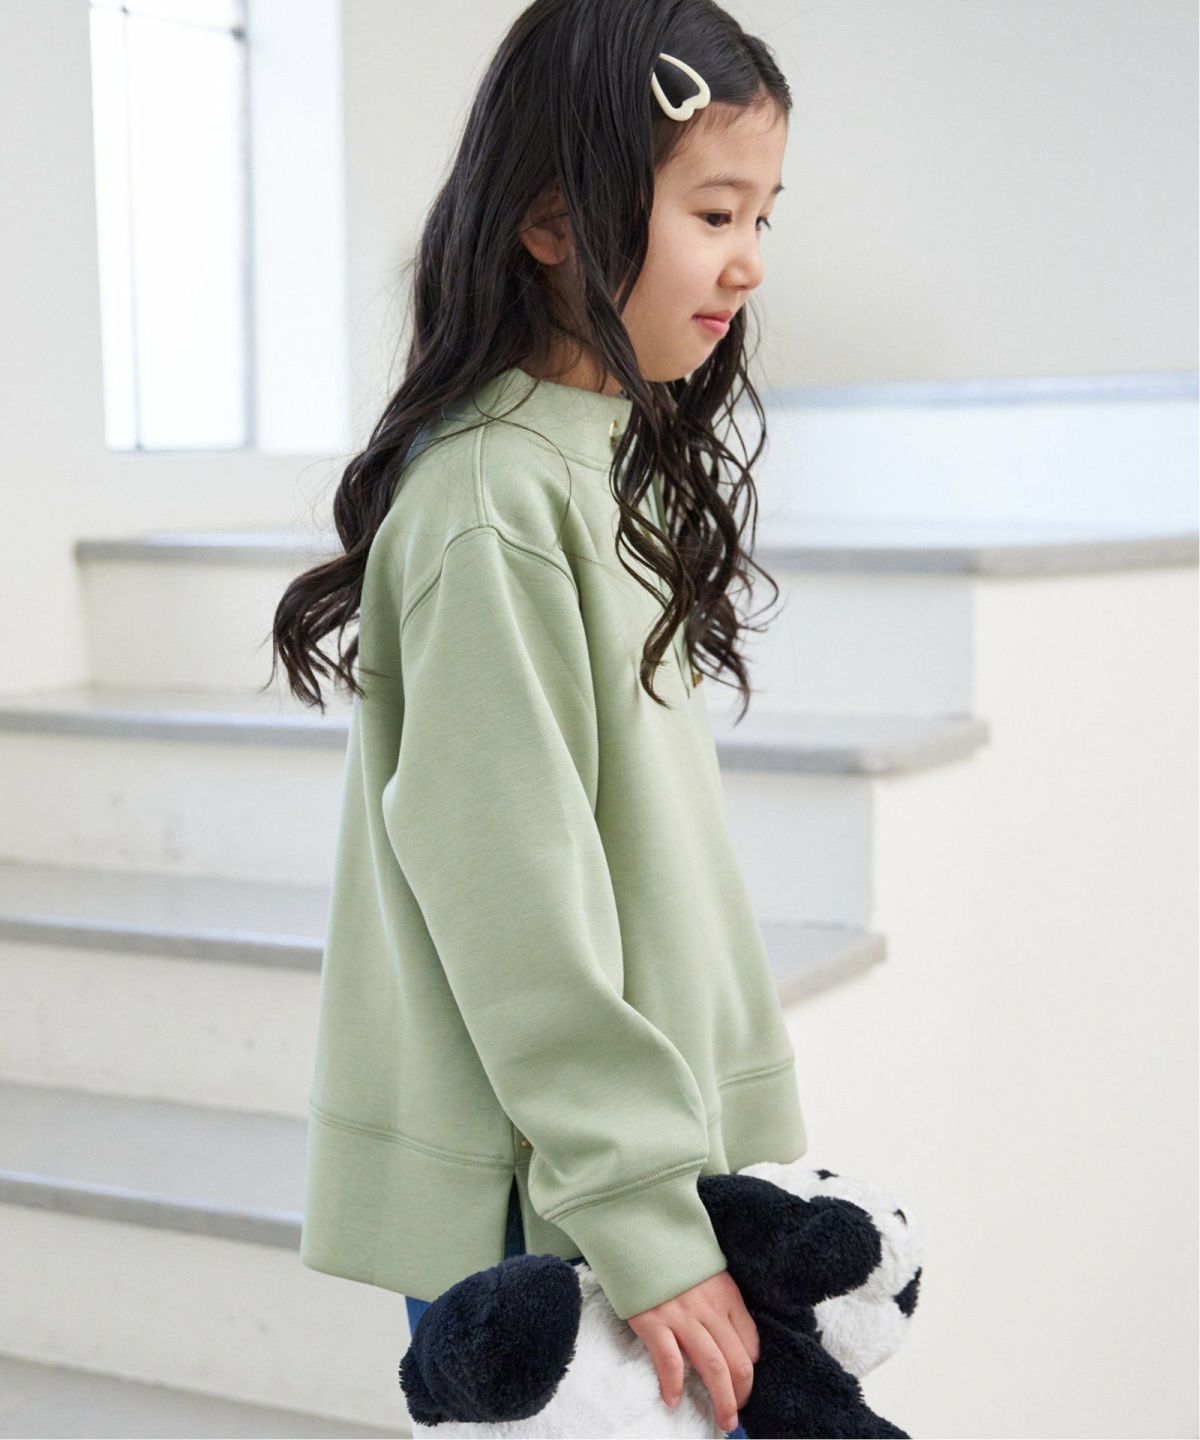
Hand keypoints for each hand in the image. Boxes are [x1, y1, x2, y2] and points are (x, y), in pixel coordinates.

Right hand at [626, 1269, 758, 1433]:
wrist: (640, 1234)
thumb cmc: (674, 1259)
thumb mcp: (709, 1274)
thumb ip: (722, 1304)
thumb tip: (735, 1342)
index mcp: (726, 1297)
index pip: (751, 1343)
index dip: (749, 1371)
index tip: (742, 1385)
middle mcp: (710, 1309)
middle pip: (737, 1362)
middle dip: (742, 1395)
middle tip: (736, 1415)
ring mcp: (682, 1316)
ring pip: (713, 1367)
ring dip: (722, 1400)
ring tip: (722, 1420)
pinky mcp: (654, 1322)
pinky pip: (671, 1361)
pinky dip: (674, 1384)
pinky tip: (674, 1399)